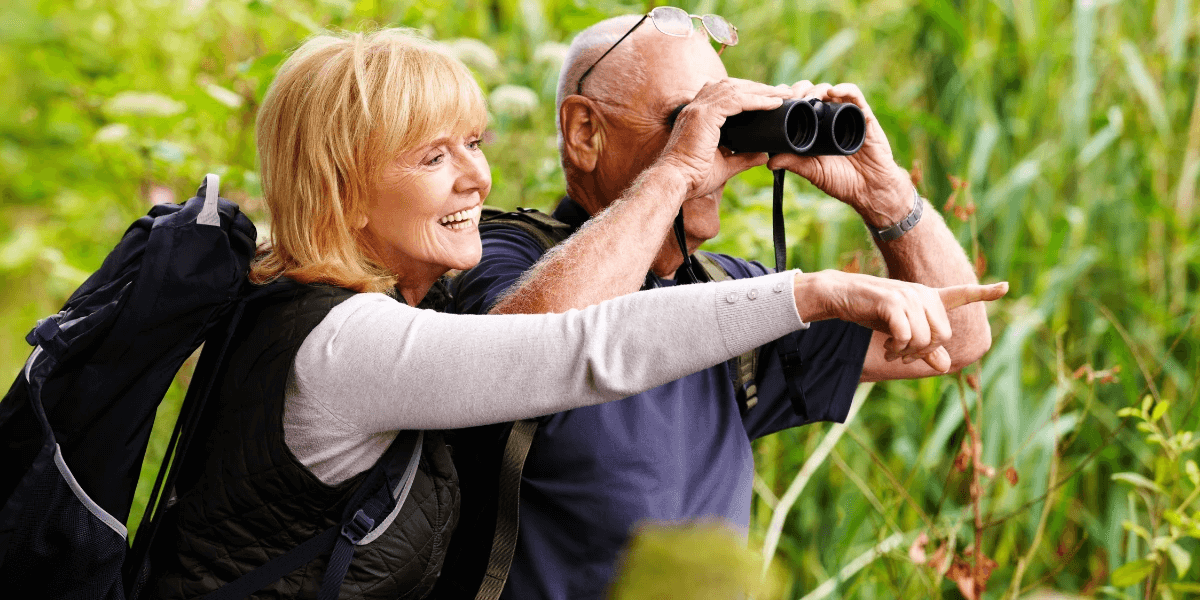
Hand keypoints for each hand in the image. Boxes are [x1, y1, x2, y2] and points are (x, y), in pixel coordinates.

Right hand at [657, 78, 790, 199]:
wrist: (675, 182)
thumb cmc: (693, 177)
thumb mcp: (724, 165)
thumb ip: (743, 158)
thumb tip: (763, 155)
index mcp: (697, 116)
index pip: (725, 95)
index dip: (747, 93)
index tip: (769, 98)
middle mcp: (696, 107)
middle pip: (731, 86)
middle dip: (758, 87)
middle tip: (781, 92)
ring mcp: (699, 109)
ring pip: (736, 89)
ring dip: (761, 90)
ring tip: (782, 94)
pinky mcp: (704, 115)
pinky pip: (736, 100)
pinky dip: (756, 100)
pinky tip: (773, 103)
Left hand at [767, 81, 911, 227]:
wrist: (871, 189)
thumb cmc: (842, 181)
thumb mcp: (813, 171)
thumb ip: (794, 164)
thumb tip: (769, 162)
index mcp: (815, 128)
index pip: (798, 105)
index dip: (787, 99)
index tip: (775, 101)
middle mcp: (829, 118)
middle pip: (812, 92)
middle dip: (799, 90)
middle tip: (790, 98)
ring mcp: (846, 114)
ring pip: (830, 90)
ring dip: (817, 88)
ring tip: (808, 97)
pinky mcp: (864, 115)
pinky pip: (855, 95)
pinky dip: (844, 88)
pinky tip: (832, 91)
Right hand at [794, 270, 1008, 371]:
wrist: (842, 295)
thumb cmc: (872, 312)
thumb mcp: (900, 332)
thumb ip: (923, 348)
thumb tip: (945, 367)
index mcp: (928, 298)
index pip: (961, 294)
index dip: (984, 292)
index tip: (1006, 288)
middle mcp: (923, 295)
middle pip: (943, 335)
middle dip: (924, 352)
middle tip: (903, 356)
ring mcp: (909, 297)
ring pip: (925, 339)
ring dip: (908, 353)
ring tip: (892, 351)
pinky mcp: (893, 303)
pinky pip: (906, 336)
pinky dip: (897, 348)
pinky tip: (887, 348)